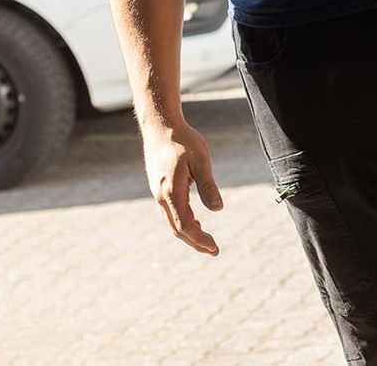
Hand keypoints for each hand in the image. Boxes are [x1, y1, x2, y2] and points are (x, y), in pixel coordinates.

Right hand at [141, 118, 222, 255]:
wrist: (160, 126)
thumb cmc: (183, 140)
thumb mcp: (201, 160)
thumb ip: (208, 185)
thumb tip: (218, 209)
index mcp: (171, 192)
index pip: (185, 225)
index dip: (199, 239)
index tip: (214, 248)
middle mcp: (161, 196)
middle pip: (176, 229)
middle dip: (195, 242)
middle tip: (214, 250)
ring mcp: (158, 193)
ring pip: (171, 222)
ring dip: (188, 233)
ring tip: (206, 240)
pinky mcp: (158, 188)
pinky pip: (169, 212)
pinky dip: (182, 221)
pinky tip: (195, 220)